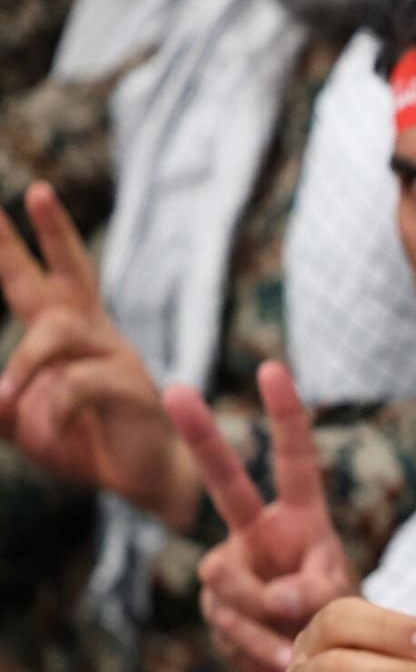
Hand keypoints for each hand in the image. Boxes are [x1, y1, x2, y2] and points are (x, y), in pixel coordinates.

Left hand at [0, 182, 200, 526]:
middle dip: (52, 230)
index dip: (11, 244)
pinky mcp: (133, 385)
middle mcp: (92, 333)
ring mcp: (116, 354)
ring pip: (55, 332)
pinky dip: (55, 412)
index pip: (29, 278)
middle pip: (68, 271)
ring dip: (24, 367)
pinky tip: (61, 433)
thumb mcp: (23, 424)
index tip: (1, 203)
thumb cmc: (86, 445)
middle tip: (40, 190)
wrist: (145, 481)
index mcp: (63, 336)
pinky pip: (77, 384)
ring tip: (10, 402)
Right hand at [165, 361, 357, 671]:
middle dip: (200, 435)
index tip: (273, 368)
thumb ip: (317, 591)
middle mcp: (258, 533)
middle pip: (225, 481)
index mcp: (301, 519)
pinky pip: (231, 626)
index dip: (286, 415)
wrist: (315, 670)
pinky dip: (260, 648)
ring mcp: (232, 569)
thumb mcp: (344, 599)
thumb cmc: (340, 619)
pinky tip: (280, 660)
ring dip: (265, 614)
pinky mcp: (216, 610)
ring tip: (298, 641)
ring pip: (229, 579)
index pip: (294, 460)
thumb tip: (279, 599)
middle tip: (177, 388)